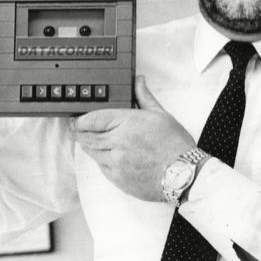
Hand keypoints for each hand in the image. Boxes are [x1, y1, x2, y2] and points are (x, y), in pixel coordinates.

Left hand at [73, 75, 195, 200]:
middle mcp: (118, 143)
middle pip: (87, 137)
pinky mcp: (119, 180)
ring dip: (89, 146)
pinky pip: (101, 168)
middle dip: (80, 133)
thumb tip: (139, 81)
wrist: (184, 175)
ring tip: (91, 141)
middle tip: (77, 130)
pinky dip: (101, 160)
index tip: (77, 120)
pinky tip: (107, 156)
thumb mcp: (160, 115)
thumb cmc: (175, 145)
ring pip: (92, 153)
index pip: (92, 120)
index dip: (81, 120)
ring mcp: (116, 163)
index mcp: (127, 123)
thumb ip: (144, 97)